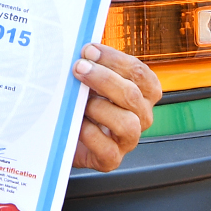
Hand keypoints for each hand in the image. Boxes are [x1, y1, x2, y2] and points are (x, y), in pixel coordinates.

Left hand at [71, 43, 161, 172]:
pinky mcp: (112, 159)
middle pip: (132, 95)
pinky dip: (90, 134)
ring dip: (100, 108)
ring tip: (80, 102)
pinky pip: (107, 149)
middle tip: (79, 68)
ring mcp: (128, 140)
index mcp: (143, 93)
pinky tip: (77, 124)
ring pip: (127, 123)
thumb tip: (83, 50)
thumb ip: (93, 66)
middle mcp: (141, 116)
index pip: (140, 73)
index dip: (114, 60)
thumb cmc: (83, 105)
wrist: (67, 138)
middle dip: (103, 79)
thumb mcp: (91, 82)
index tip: (89, 51)